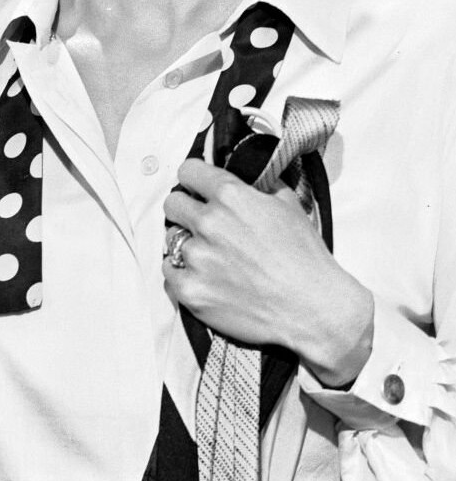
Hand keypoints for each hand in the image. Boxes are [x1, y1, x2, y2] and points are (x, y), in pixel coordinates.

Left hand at [163, 158, 373, 385]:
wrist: (312, 309)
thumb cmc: (305, 258)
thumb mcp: (289, 205)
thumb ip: (260, 184)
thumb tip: (244, 174)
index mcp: (232, 197)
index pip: (188, 171)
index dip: (193, 179)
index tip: (197, 188)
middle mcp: (209, 223)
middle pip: (172, 204)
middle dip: (185, 210)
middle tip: (202, 225)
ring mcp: (196, 258)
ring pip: (172, 241)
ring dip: (188, 246)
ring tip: (212, 259)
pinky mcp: (190, 290)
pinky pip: (169, 272)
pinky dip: (182, 274)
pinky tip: (204, 278)